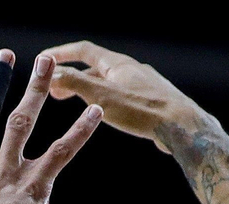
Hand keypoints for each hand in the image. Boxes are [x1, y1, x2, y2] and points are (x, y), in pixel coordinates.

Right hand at [43, 41, 209, 152]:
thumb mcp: (101, 97)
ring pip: (111, 83)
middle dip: (74, 76)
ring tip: (80, 104)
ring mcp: (146, 85)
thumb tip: (49, 73)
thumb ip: (74, 83)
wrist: (184, 128)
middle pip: (97, 67)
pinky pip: (125, 96)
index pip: (84, 50)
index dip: (61, 54)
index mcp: (118, 64)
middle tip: (56, 92)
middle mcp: (132, 70)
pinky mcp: (155, 102)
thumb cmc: (144, 111)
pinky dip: (109, 101)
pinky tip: (111, 116)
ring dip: (91, 90)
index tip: (45, 62)